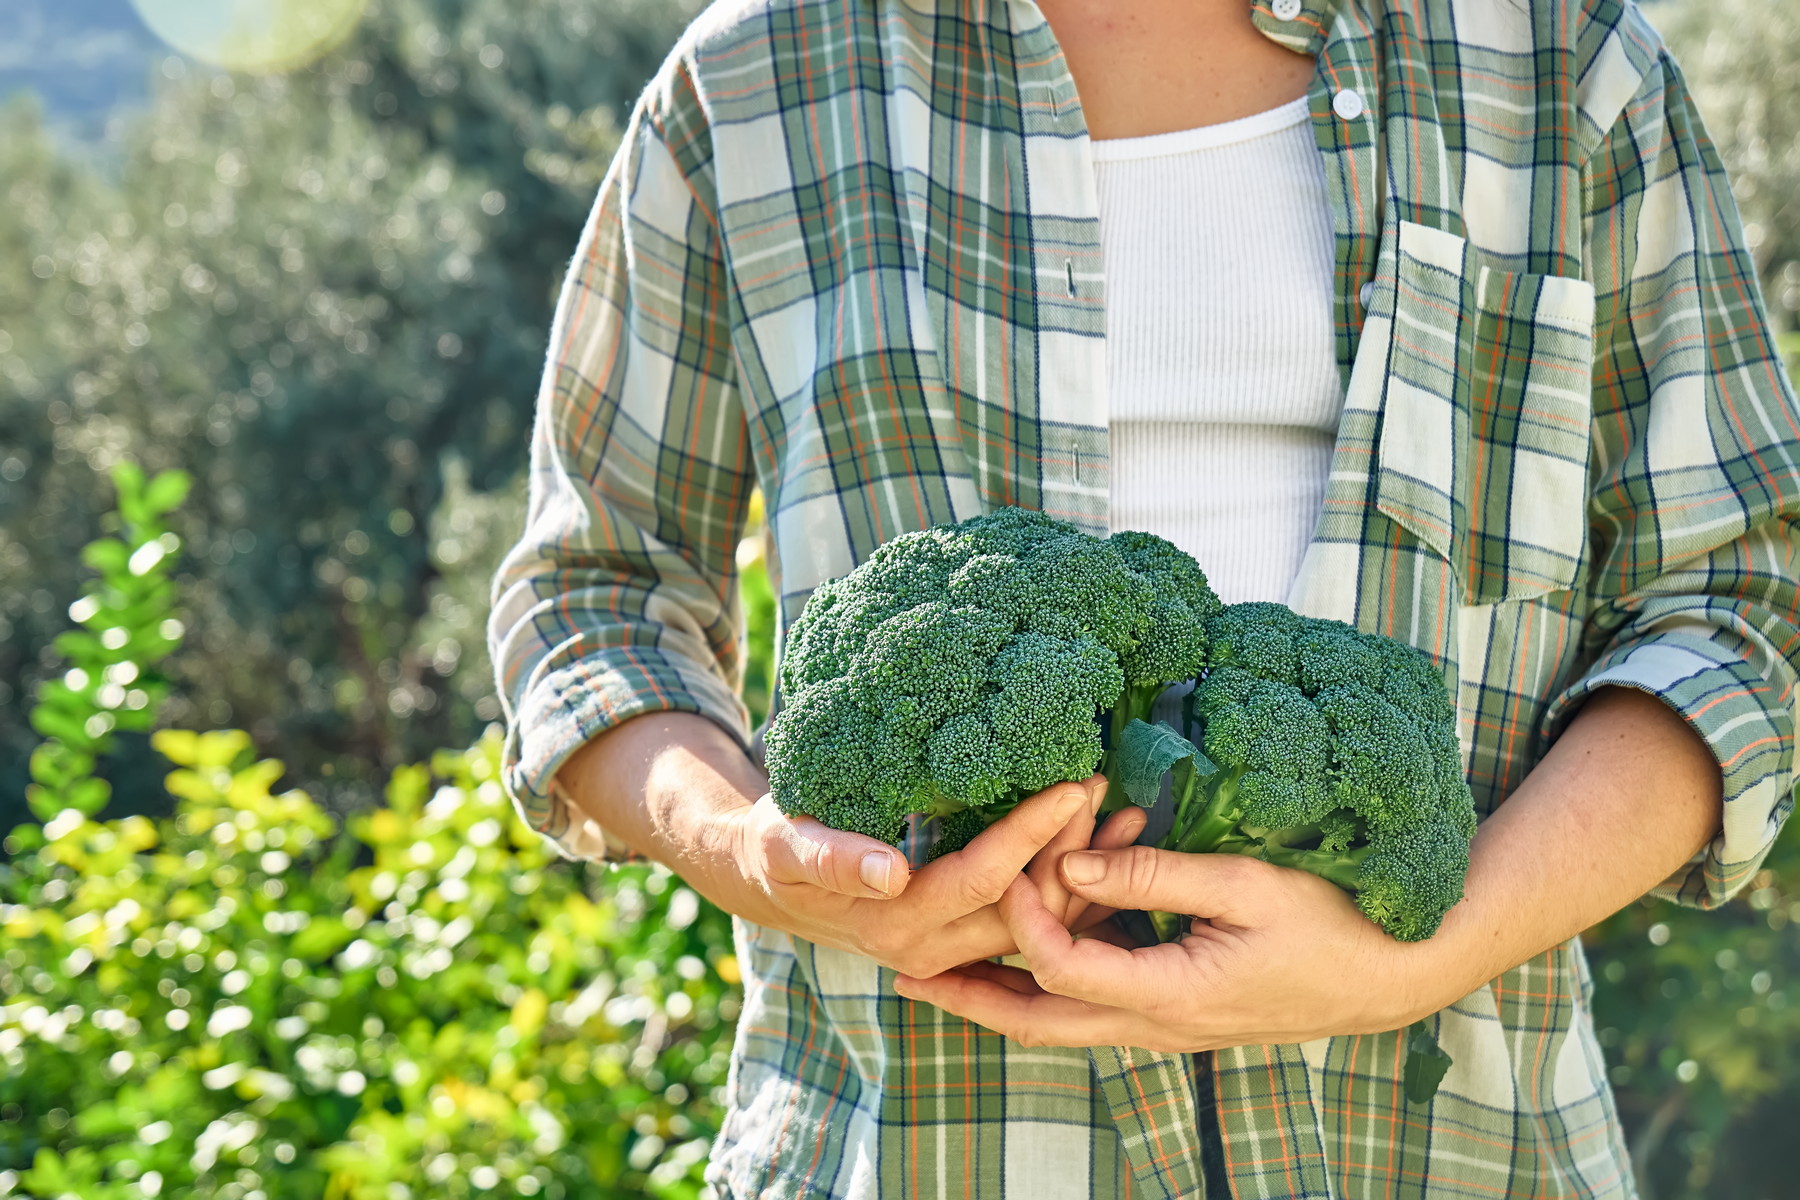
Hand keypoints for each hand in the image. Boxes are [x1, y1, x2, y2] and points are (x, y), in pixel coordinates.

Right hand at [731, 776, 1123, 977]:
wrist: (773, 882)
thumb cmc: (779, 849)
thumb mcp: (788, 844)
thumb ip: (833, 858)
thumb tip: (888, 872)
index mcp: (898, 922)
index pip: (984, 879)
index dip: (1029, 834)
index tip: (1070, 786)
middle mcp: (936, 947)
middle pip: (1027, 905)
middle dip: (1073, 848)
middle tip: (1105, 787)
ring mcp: (957, 948)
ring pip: (1040, 919)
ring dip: (1086, 870)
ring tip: (1128, 815)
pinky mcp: (968, 937)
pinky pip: (1035, 920)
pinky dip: (1076, 885)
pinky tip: (1108, 844)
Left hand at [893, 845, 1447, 1051]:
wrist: (1391, 978)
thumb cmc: (1331, 922)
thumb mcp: (1247, 884)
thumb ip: (1153, 874)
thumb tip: (1069, 864)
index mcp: (1170, 994)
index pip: (1063, 968)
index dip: (1024, 919)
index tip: (1005, 865)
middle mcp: (1156, 1025)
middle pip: (1039, 1025)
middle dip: (970, 1000)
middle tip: (905, 976)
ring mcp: (1164, 1027)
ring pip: (1062, 1024)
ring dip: (1002, 998)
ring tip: (941, 971)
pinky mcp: (1174, 1012)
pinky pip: (1094, 1008)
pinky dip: (1050, 986)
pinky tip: (1023, 957)